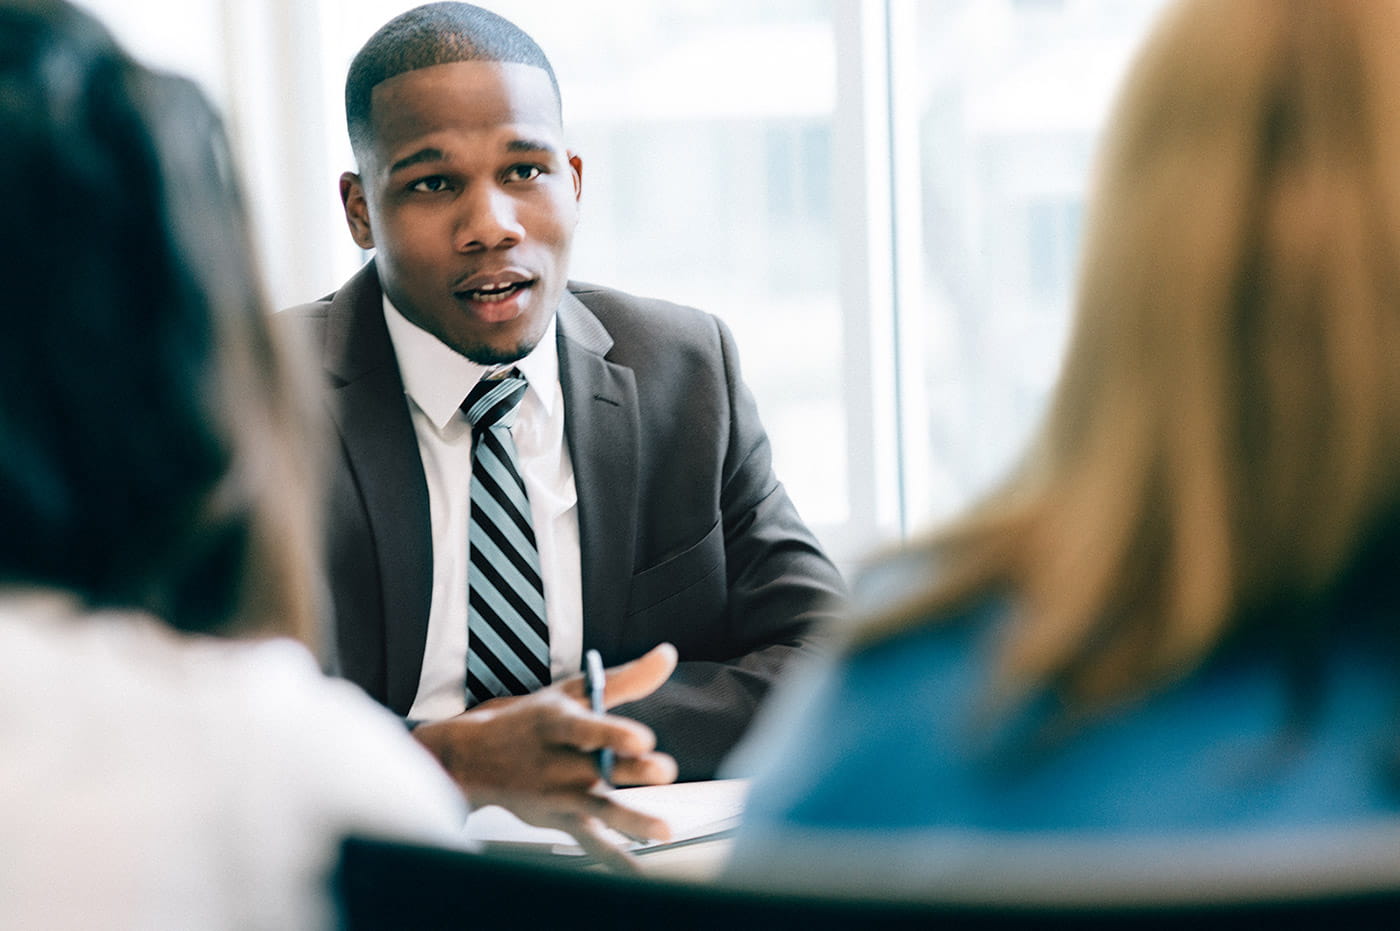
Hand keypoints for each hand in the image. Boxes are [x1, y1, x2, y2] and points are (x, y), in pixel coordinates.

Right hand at [412, 643, 679, 870]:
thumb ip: (625, 679)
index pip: (585, 728)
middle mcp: (557, 762)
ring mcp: (558, 796)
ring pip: (598, 810)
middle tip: (665, 771)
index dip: (612, 733)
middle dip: (632, 771)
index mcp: (556, 724)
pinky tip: (640, 871)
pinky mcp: (560, 821)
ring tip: (664, 830)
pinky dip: (614, 859)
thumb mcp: (571, 693)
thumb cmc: (531, 720)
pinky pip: (590, 843)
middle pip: (598, 769)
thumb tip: (668, 655)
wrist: (472, 759)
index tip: (642, 739)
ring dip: (632, 821)